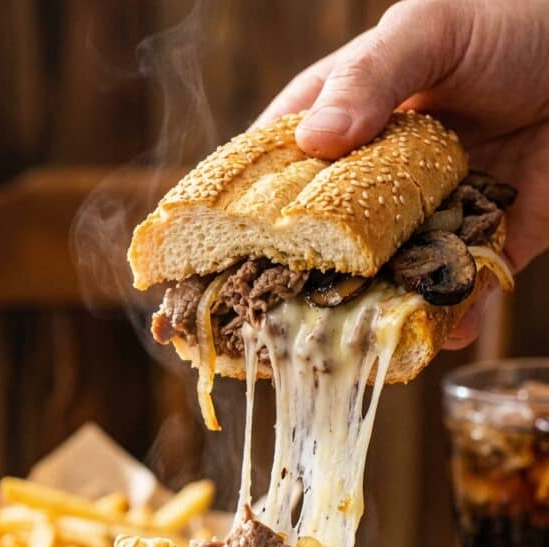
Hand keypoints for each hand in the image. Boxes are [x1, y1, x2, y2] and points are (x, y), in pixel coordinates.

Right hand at [257, 0, 548, 346]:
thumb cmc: (506, 23)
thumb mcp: (427, 30)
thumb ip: (371, 77)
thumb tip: (312, 142)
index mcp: (342, 125)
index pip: (275, 177)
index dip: (241, 221)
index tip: (212, 265)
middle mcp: (376, 182)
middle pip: (325, 247)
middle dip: (306, 286)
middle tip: (286, 324)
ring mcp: (426, 219)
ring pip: (386, 282)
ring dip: (375, 314)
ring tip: (360, 342)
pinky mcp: (481, 244)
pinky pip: (460, 292)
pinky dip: (454, 318)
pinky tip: (445, 333)